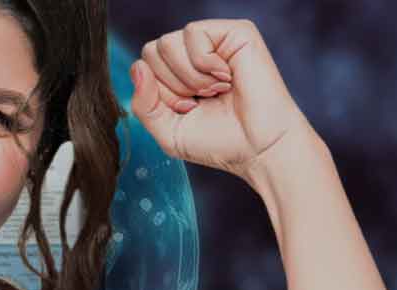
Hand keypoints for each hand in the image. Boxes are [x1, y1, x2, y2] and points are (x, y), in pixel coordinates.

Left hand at [130, 19, 314, 183]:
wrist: (258, 149)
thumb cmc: (219, 141)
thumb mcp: (167, 130)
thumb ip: (144, 103)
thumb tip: (138, 67)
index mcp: (179, 72)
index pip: (144, 65)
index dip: (159, 93)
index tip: (188, 109)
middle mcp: (195, 53)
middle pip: (152, 51)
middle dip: (171, 86)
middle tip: (202, 100)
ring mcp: (216, 41)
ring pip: (167, 42)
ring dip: (188, 77)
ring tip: (215, 90)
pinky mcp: (236, 32)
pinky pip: (194, 32)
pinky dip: (203, 62)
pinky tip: (225, 77)